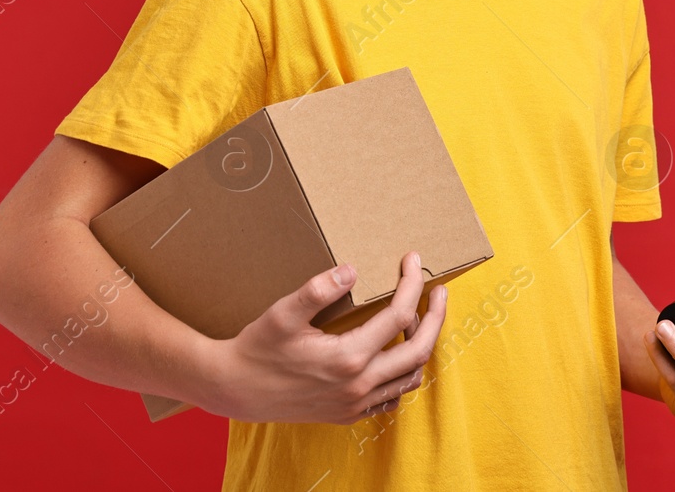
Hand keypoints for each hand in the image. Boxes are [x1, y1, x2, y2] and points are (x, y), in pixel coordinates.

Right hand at [207, 250, 447, 424]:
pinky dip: (403, 374)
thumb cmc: (257, 349)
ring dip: (421, 345)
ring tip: (418, 317)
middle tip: (439, 291)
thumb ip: (317, 291)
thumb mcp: (282, 315)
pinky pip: (391, 397)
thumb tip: (352, 270)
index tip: (412, 260)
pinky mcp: (348, 414)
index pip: (398, 317)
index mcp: (347, 358)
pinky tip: (396, 353)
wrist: (235, 390)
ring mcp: (355, 404)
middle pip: (418, 350)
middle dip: (434, 317)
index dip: (411, 285)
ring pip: (410, 377)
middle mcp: (358, 386)